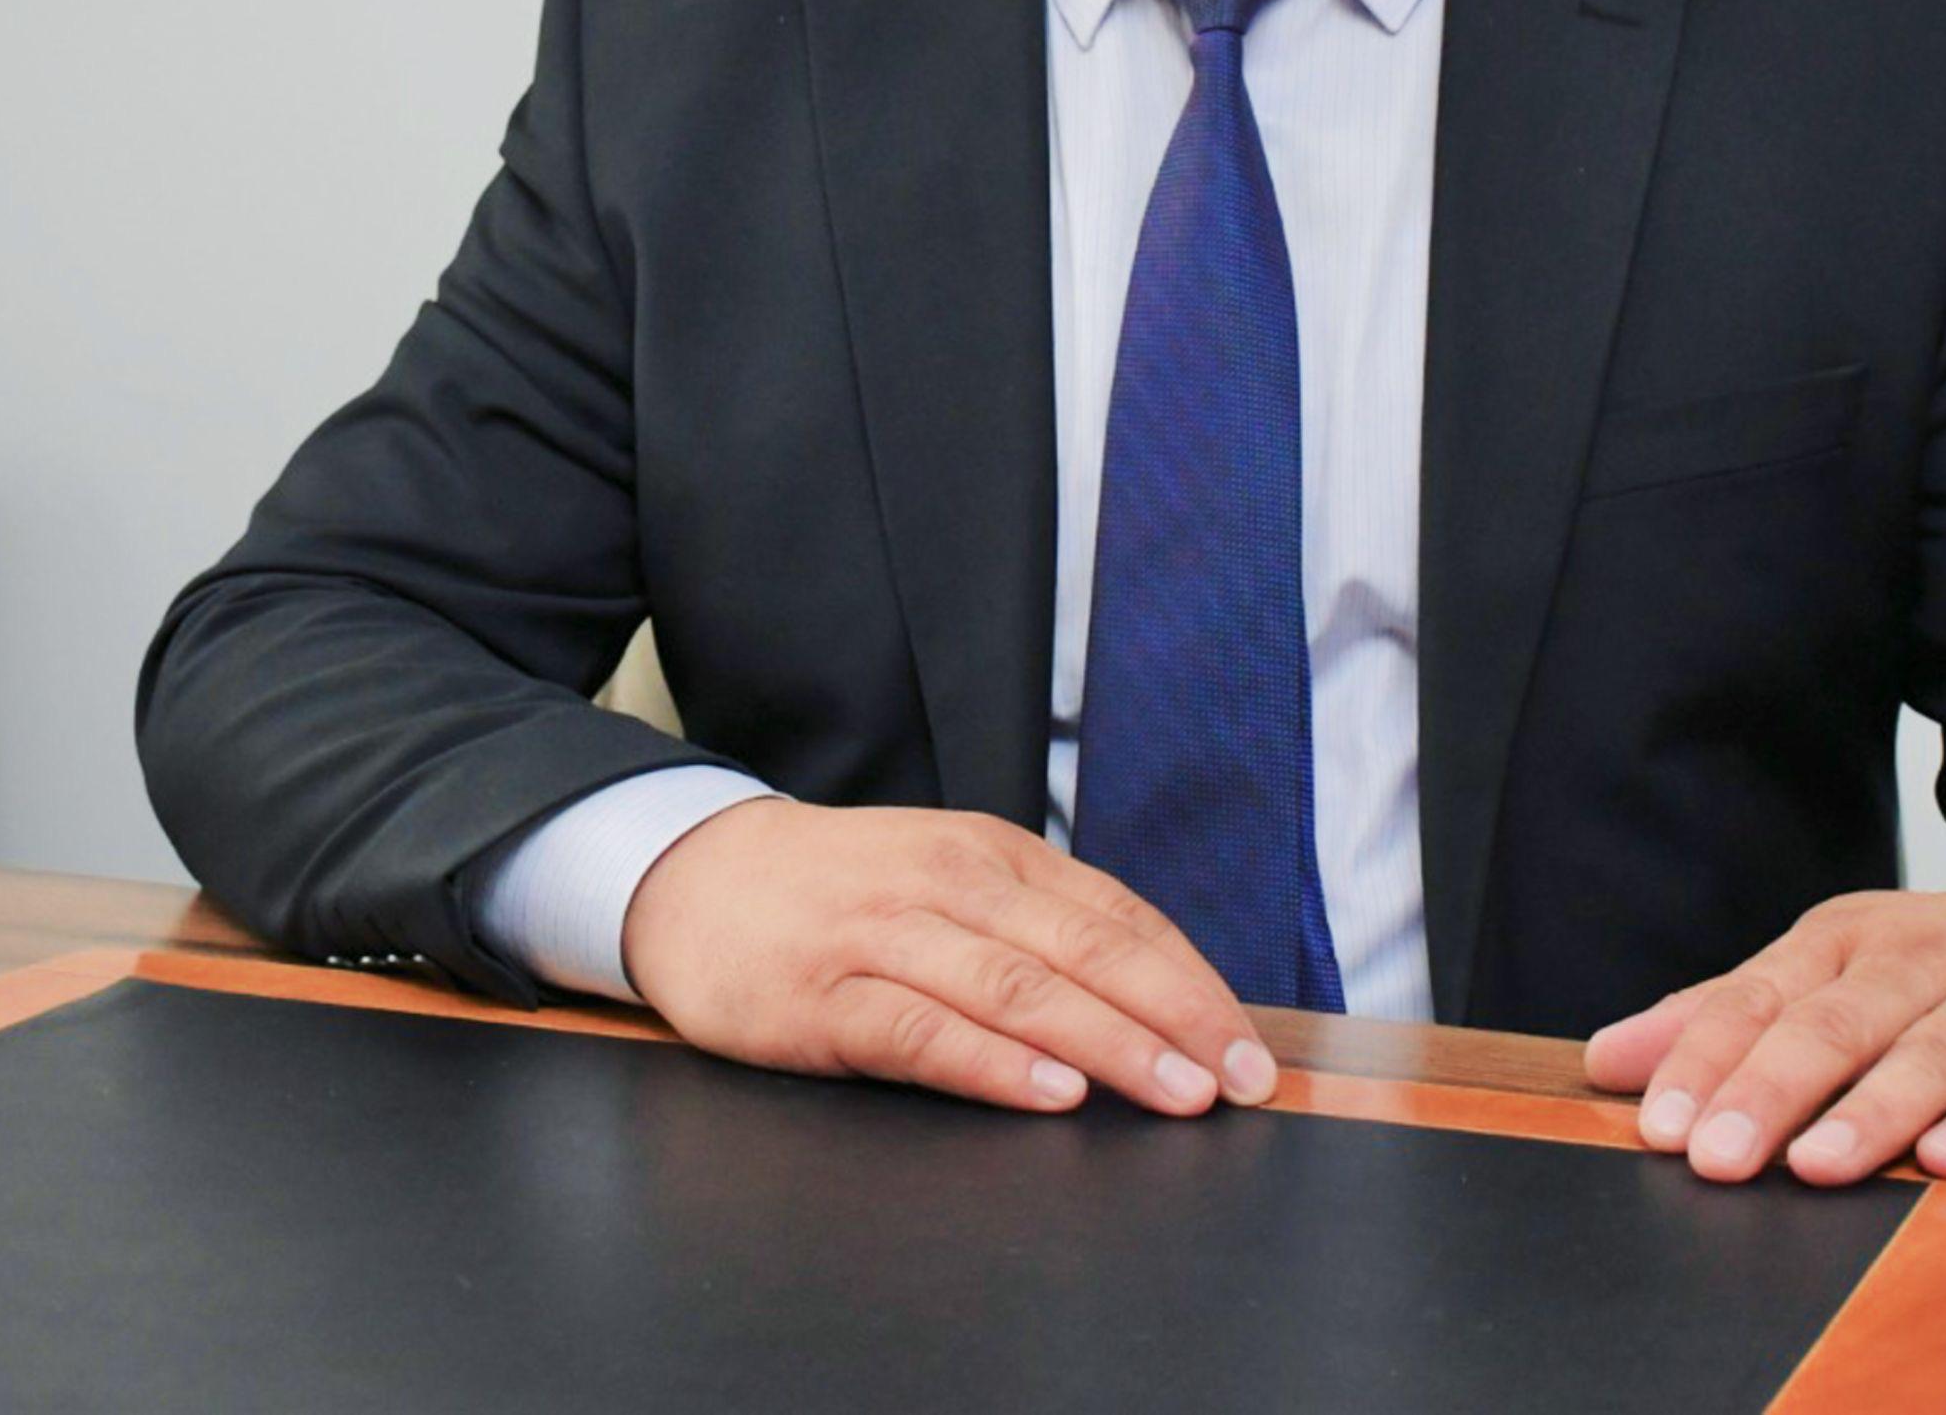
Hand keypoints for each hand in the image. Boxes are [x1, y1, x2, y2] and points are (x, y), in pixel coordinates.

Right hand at [618, 797, 1279, 1117]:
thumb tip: (1157, 1005)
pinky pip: (921, 1030)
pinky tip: (1047, 1090)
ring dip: (1107, 1041)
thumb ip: (1036, 930)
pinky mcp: (822, 998)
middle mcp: (948, 883)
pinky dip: (991, 1060)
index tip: (1251, 1049)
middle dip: (1175, 1019)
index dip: (1193, 984)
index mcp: (993, 855)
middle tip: (1239, 1081)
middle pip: (1084, 950)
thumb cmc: (841, 892)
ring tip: (1175, 1090)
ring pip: (1016, 987)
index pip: (1117, 917)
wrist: (693, 876)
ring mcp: (883, 937)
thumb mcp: (947, 880)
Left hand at [1581, 883, 1945, 1183]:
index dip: (1706, 1061)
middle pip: (1836, 1024)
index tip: (1659, 1127)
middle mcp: (1922, 961)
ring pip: (1932, 1054)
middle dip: (1770, 1091)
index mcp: (1845, 939)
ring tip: (1815, 1164)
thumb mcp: (1826, 974)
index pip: (1761, 997)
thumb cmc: (1936, 972)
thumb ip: (1722, 1017)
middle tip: (1716, 1158)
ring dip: (1872, 1111)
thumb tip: (1608, 1060)